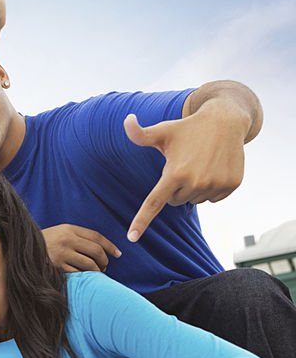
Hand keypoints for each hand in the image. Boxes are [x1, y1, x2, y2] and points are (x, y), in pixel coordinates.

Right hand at [42, 224, 120, 271]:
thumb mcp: (59, 233)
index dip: (110, 246)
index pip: (96, 236)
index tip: (118, 254)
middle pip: (96, 251)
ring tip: (96, 273)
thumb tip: (100, 248)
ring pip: (89, 264)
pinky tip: (85, 278)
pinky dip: (84, 276)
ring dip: (96, 271)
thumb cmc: (44, 243)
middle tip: (105, 266)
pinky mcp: (57, 266)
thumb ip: (76, 237)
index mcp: (69, 229)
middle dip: (104, 260)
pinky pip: (77, 273)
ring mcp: (61, 253)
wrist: (21, 248)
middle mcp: (66, 239)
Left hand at [124, 109, 247, 241]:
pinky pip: (213, 199)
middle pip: (175, 201)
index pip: (154, 203)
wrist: (226, 120)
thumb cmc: (187, 128)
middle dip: (176, 188)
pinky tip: (214, 168)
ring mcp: (215, 185)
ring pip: (194, 200)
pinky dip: (211, 187)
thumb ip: (139, 133)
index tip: (132, 238)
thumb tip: (126, 119)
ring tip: (201, 164)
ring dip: (194, 188)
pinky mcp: (231, 186)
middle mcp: (195, 182)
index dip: (141, 221)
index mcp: (174, 173)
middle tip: (184, 166)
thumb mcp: (162, 131)